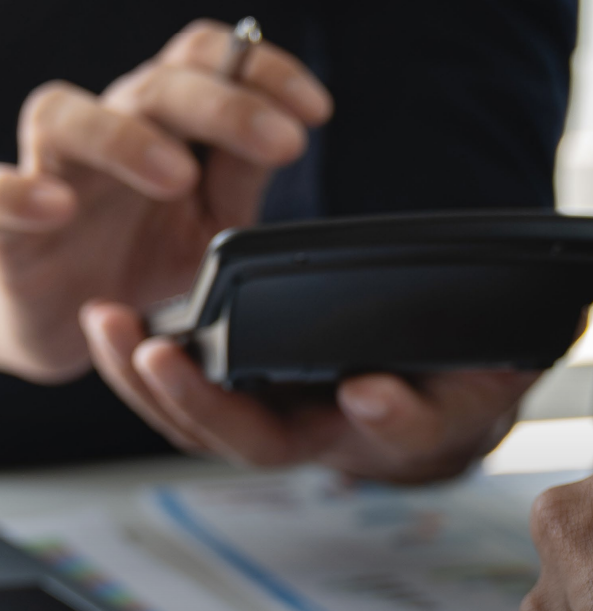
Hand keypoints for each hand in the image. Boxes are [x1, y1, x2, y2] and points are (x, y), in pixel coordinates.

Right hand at [0, 19, 330, 381]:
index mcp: (166, 127)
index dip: (260, 71)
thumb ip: (240, 181)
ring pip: (68, 118)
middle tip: (283, 142)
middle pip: (156, 87)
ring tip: (178, 175)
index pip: (208, 65)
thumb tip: (288, 128)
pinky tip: (55, 204)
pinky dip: (16, 192)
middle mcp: (110, 132)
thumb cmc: (146, 259)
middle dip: (224, 108)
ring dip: (126, 138)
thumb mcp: (211, 227)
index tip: (318, 110)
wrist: (76, 320)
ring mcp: (51, 169)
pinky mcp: (3, 220)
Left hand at [80, 301, 537, 479]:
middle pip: (263, 443)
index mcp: (404, 433)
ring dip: (153, 385)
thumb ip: (490, 371)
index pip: (398, 432)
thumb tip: (501, 336)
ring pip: (209, 428)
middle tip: (159, 357)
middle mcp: (335, 440)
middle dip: (207, 405)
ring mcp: (287, 422)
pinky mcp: (254, 396)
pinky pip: (191, 398)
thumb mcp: (495, 377)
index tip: (372, 388)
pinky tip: (115, 325)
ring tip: (111, 327)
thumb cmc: (467, 383)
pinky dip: (148, 369)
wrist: (434, 402)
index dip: (388, 414)